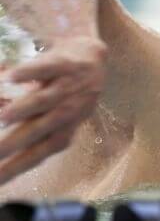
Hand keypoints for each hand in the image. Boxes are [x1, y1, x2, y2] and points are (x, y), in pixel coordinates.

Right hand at [0, 36, 106, 183]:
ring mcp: (69, 86)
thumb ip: (31, 133)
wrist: (91, 54)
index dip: (18, 167)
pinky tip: (11, 77)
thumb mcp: (55, 118)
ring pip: (46, 100)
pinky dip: (32, 72)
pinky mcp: (67, 63)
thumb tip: (4, 154)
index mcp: (66, 128)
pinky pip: (50, 67)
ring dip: (25, 109)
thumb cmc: (67, 93)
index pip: (41, 153)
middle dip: (15, 143)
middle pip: (42, 130)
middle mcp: (70, 110)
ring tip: (2, 118)